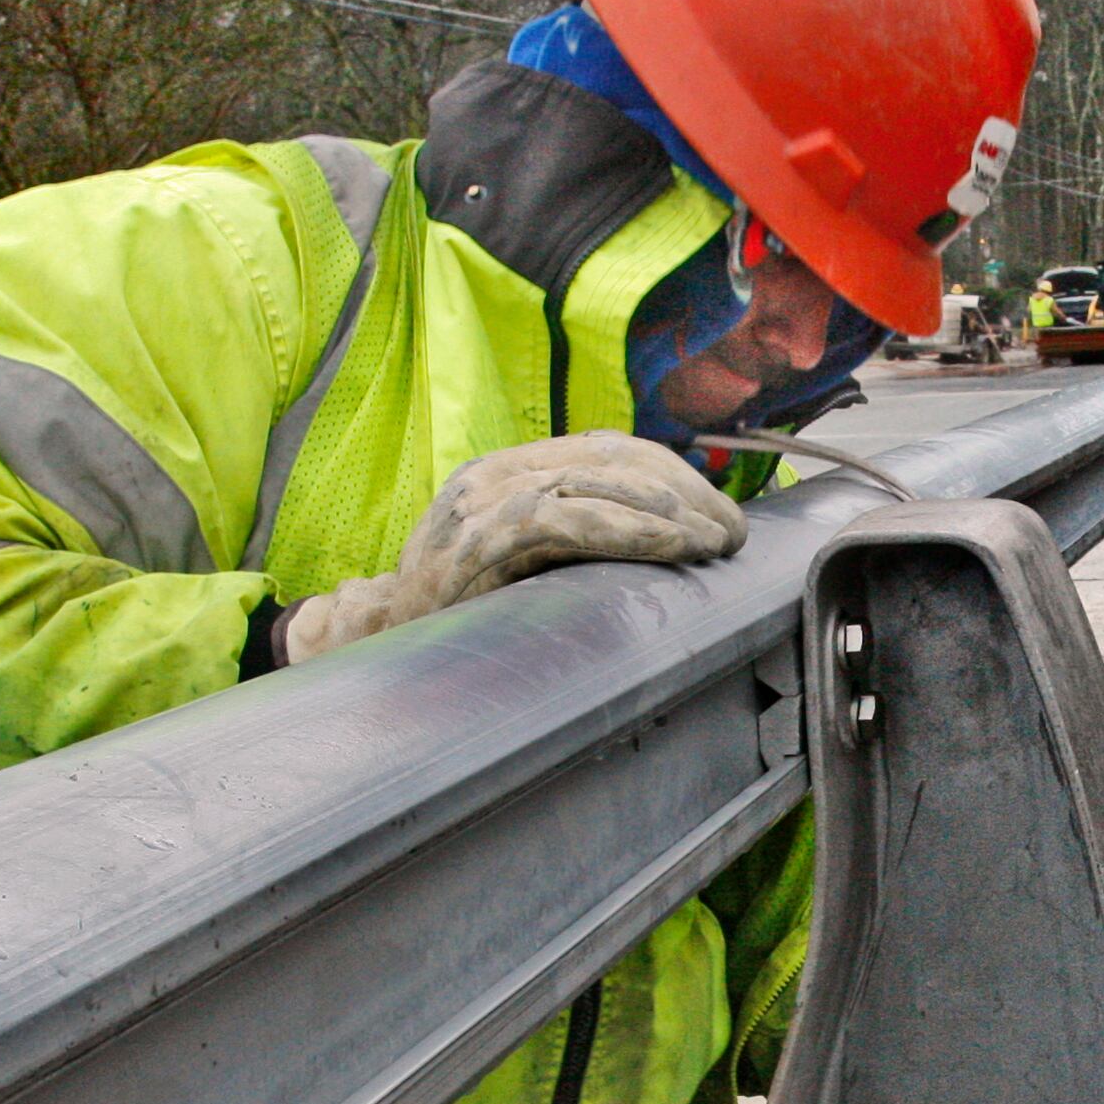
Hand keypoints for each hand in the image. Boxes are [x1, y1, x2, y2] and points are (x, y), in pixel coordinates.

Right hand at [275, 433, 744, 663]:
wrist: (371, 651)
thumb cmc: (454, 619)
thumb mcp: (516, 566)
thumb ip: (568, 541)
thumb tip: (661, 544)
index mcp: (508, 473)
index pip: (608, 452)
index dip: (673, 477)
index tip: (719, 514)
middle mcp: (495, 476)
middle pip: (614, 461)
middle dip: (684, 493)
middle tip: (732, 534)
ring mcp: (483, 505)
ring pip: (598, 482)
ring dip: (671, 512)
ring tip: (716, 542)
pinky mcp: (479, 541)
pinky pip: (567, 519)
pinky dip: (628, 529)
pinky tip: (671, 545)